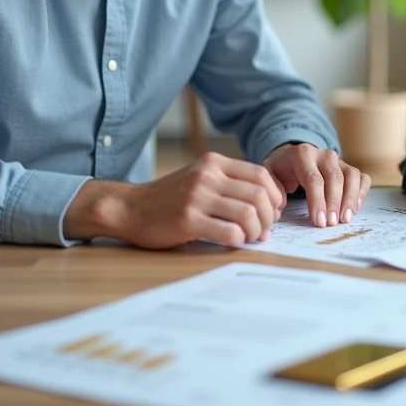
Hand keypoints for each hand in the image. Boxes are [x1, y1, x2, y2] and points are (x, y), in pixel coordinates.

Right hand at [63, 151, 285, 248]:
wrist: (129, 208)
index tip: (273, 211)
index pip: (260, 174)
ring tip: (251, 238)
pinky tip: (234, 242)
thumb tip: (268, 204)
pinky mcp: (187, 220)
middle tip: (264, 230)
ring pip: (248, 213)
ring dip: (256, 230)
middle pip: (259, 194)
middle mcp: (207, 175)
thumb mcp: (200, 178)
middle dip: (269, 217)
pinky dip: (239, 240)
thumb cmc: (169, 198)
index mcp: (213, 162)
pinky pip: (229, 232)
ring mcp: (196, 197)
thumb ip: (229, 183)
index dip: (275, 195)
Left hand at [262, 143, 369, 226]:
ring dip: (351, 199)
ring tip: (345, 219)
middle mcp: (324, 154)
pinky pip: (362, 178)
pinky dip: (362, 193)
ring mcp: (339, 160)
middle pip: (334, 178)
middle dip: (334, 203)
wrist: (292, 157)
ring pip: (351, 176)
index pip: (313, 178)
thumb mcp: (268, 174)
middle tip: (331, 223)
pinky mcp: (348, 168)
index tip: (319, 221)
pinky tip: (355, 209)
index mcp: (302, 154)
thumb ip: (271, 188)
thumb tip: (280, 207)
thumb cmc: (281, 170)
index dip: (317, 201)